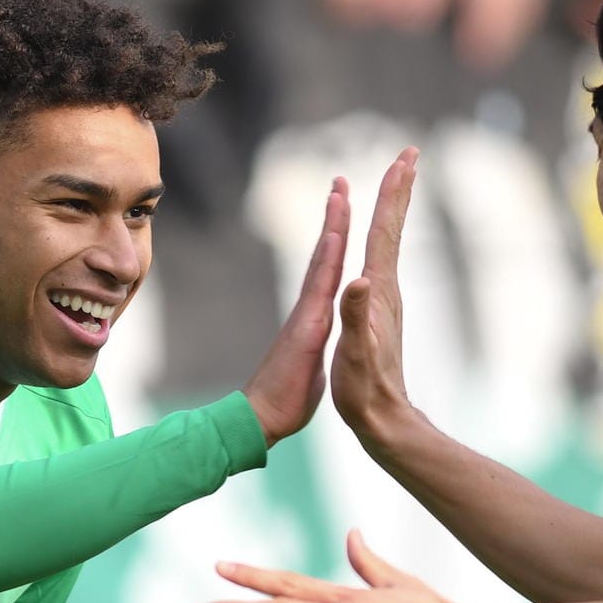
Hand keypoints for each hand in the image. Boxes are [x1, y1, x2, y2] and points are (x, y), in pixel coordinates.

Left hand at [241, 173, 349, 446]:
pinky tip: (337, 256)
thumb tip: (318, 314)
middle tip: (341, 183)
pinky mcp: (309, 328)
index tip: (342, 199)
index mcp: (312, 317)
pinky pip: (322, 286)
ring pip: (323, 266)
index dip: (335, 233)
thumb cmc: (283, 402)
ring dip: (333, 233)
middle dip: (335, 218)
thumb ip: (310, 339)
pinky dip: (331, 263)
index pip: (326, 266)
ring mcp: (308, 317)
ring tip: (340, 205)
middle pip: (324, 255)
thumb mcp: (302, 370)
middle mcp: (309, 310)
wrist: (261, 419)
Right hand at [330, 147, 417, 445]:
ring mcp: (385, 299)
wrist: (383, 419)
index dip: (391, 194)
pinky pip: (382, 260)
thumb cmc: (365, 389)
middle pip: (393, 228)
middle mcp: (386, 288)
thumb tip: (359, 280)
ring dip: (392, 209)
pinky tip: (379, 239)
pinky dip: (382, 238)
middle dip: (399, 189)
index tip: (402, 159)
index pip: (385, 232)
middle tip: (409, 154)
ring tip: (395, 184)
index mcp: (378, 291)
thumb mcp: (355, 354)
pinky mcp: (380, 311)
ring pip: (389, 241)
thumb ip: (356, 317)